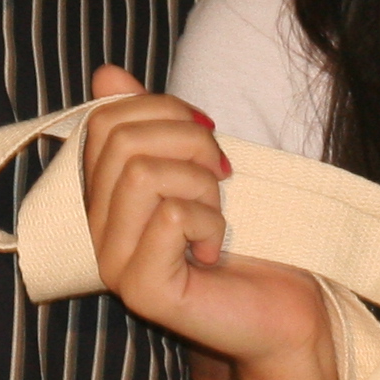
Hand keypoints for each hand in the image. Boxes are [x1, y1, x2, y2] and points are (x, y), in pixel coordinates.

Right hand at [81, 66, 330, 373]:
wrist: (285, 305)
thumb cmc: (246, 236)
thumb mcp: (198, 165)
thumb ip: (152, 123)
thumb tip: (106, 74)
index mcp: (102, 196)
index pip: (103, 120)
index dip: (162, 109)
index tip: (207, 137)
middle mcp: (95, 231)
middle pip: (121, 140)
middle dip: (188, 142)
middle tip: (221, 177)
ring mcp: (112, 264)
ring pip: (141, 173)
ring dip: (199, 185)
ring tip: (216, 217)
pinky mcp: (142, 290)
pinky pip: (169, 217)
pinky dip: (209, 222)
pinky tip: (215, 249)